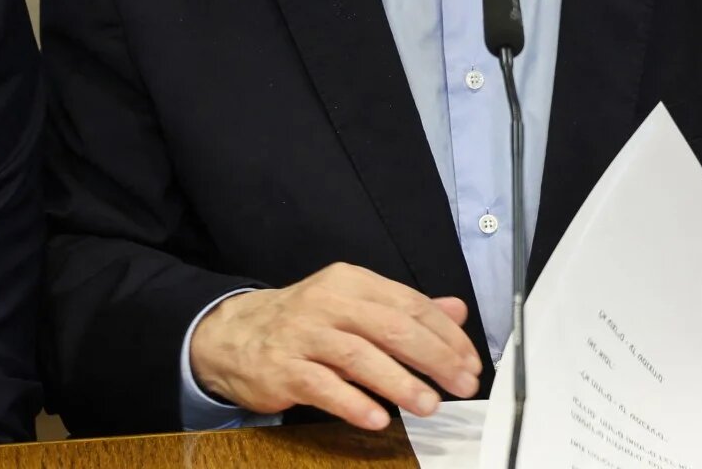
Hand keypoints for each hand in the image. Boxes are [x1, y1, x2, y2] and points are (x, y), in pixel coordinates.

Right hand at [189, 262, 482, 429]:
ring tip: (428, 405)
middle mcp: (326, 304)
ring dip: (399, 382)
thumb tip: (456, 311)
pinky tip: (377, 418)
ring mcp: (302, 336)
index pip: (408, 304)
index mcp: (349, 282)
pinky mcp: (283, 370)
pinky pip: (322, 387)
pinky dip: (353, 402)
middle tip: (461, 384)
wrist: (232, 335)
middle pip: (390, 328)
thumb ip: (404, 308)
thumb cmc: (303, 323)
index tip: (469, 362)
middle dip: (433, 358)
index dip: (445, 335)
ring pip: (358, 356)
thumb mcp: (353, 304)